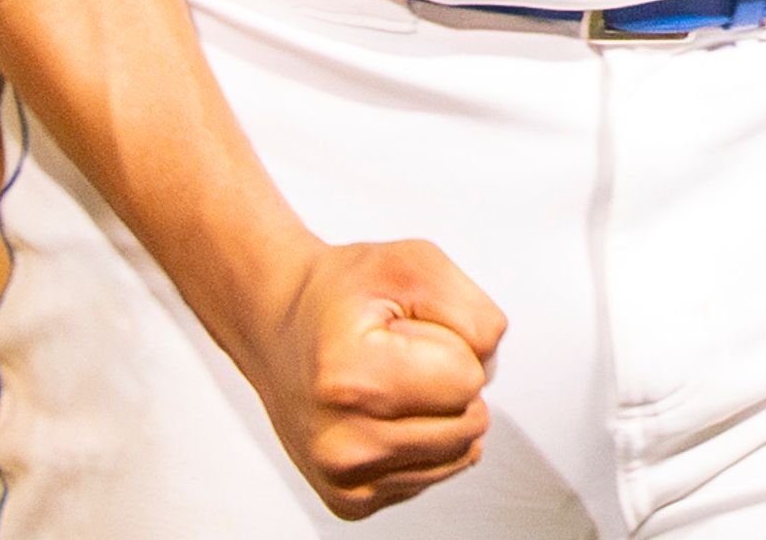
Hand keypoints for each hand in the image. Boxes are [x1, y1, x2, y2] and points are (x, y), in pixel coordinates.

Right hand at [227, 237, 508, 518]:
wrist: (276, 325)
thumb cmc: (342, 295)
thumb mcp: (414, 264)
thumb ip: (473, 312)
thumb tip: (490, 366)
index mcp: (352, 380)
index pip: (468, 379)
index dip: (452, 344)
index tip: (406, 331)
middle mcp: (342, 443)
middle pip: (468, 422)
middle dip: (451, 381)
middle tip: (401, 356)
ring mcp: (343, 479)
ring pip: (458, 454)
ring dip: (440, 413)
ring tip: (392, 382)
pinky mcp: (350, 501)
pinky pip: (434, 474)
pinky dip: (423, 441)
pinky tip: (384, 412)